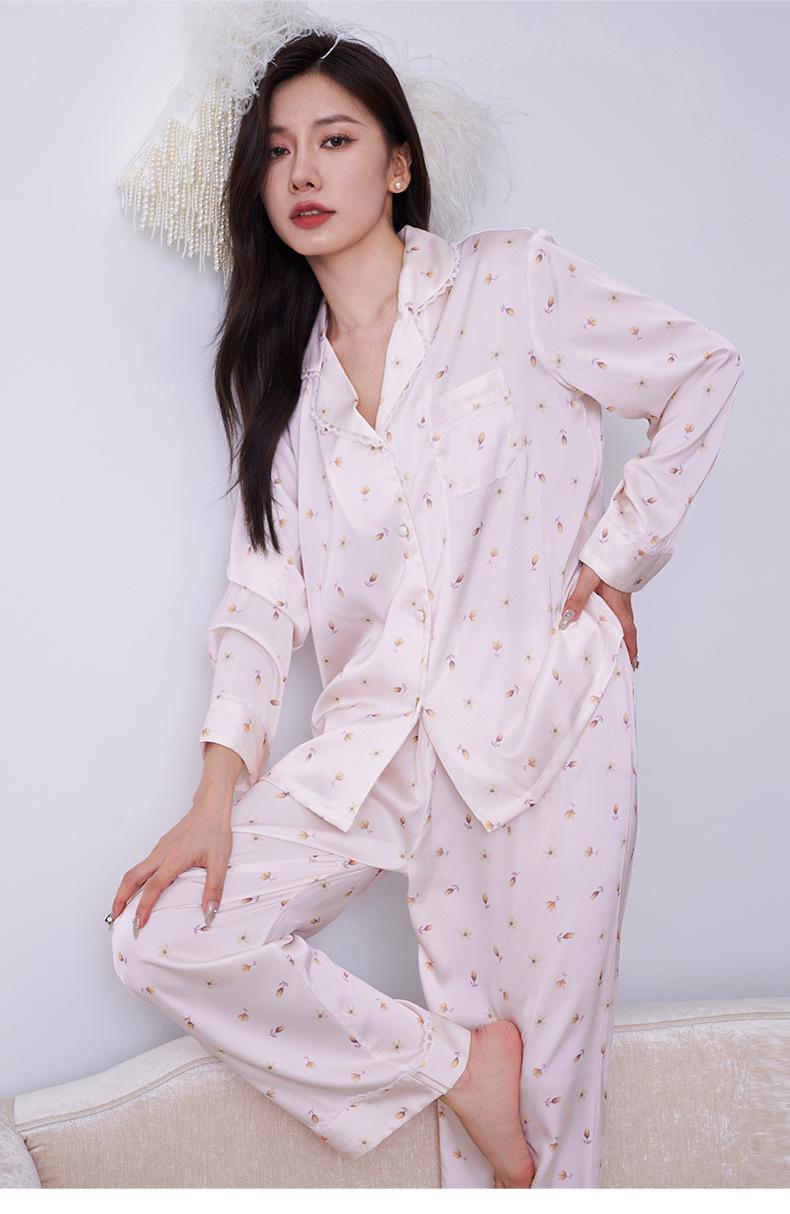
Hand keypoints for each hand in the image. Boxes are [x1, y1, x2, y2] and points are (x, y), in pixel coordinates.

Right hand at [108, 801, 232, 934]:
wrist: (210, 808)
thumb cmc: (214, 831)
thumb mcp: (219, 862)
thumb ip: (214, 889)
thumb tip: (209, 912)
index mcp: (174, 858)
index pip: (153, 887)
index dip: (143, 907)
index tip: (138, 924)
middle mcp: (161, 854)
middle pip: (131, 878)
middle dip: (120, 900)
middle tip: (116, 918)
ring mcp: (158, 850)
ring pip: (134, 872)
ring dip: (124, 890)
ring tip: (122, 909)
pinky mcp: (160, 848)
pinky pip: (142, 867)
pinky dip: (134, 881)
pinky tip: (139, 891)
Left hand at [559, 562, 637, 669]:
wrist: (619, 542)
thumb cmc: (605, 560)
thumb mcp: (587, 582)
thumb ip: (577, 600)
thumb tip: (566, 621)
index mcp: (619, 609)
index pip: (629, 636)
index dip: (630, 652)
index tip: (631, 668)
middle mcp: (624, 607)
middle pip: (628, 634)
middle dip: (626, 650)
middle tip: (622, 665)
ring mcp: (622, 601)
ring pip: (623, 624)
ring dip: (621, 637)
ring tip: (613, 650)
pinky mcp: (618, 594)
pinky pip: (618, 614)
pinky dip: (615, 624)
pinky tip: (605, 624)